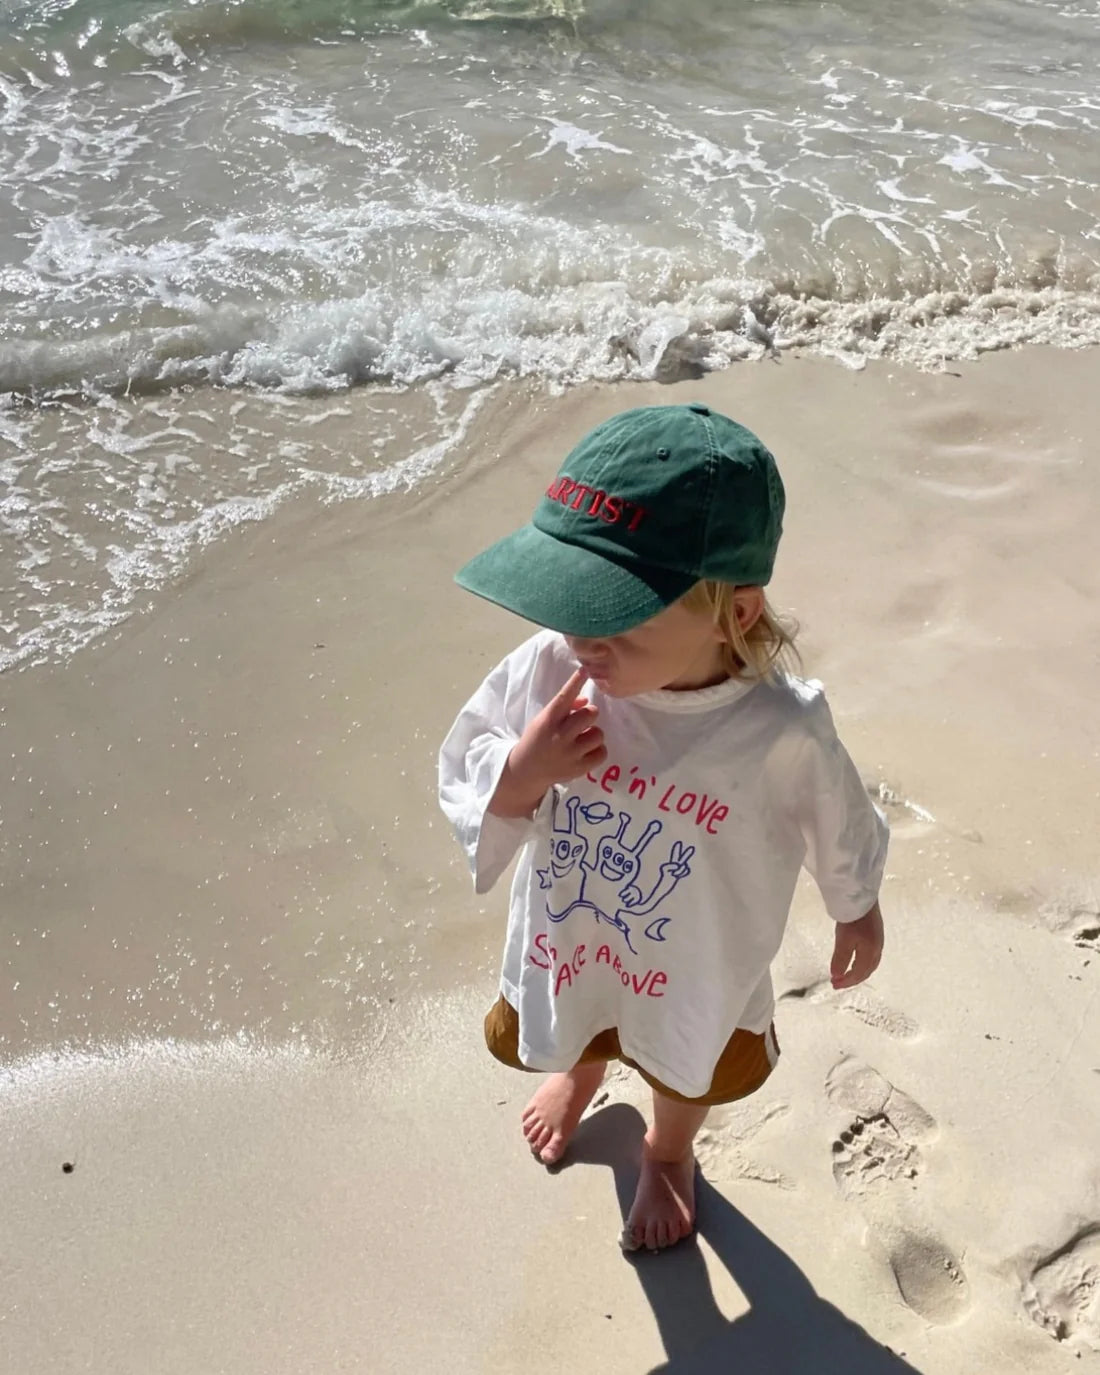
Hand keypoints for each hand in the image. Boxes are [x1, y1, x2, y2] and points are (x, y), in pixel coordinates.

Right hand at [489, 668, 605, 817]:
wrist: (527, 770)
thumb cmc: (538, 739)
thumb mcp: (544, 720)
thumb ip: (565, 709)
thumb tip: (586, 701)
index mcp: (548, 720)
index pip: (564, 697)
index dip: (575, 682)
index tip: (585, 670)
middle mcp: (560, 736)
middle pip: (590, 714)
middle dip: (590, 714)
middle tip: (583, 721)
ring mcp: (570, 754)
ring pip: (599, 734)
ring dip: (594, 734)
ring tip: (583, 739)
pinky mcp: (579, 768)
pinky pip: (602, 753)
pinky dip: (597, 751)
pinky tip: (586, 751)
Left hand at [830, 902, 883, 989]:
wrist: (862, 896)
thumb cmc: (853, 918)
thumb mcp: (843, 940)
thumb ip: (840, 959)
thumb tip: (836, 976)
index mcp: (870, 953)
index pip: (858, 974)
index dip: (846, 981)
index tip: (834, 984)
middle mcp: (877, 950)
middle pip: (866, 971)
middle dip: (852, 979)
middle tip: (838, 983)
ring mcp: (878, 942)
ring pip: (870, 965)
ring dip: (858, 972)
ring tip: (846, 975)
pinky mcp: (876, 934)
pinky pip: (871, 956)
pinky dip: (862, 964)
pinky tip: (856, 960)